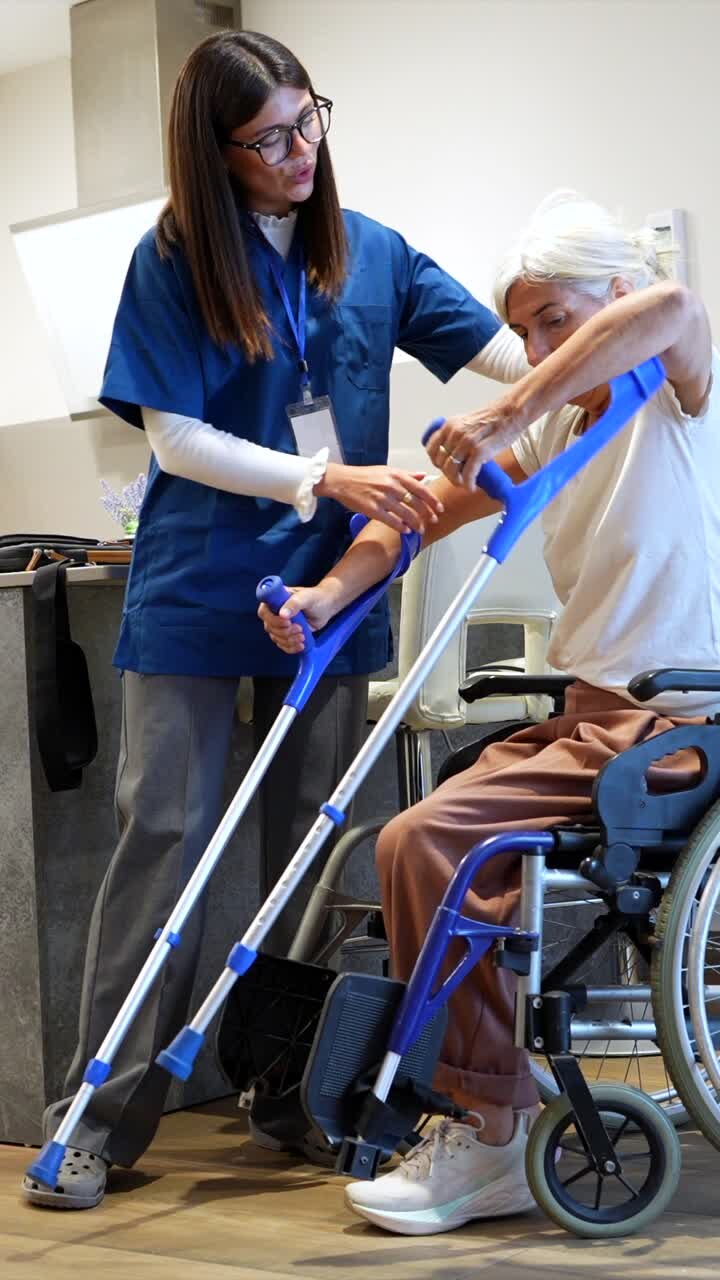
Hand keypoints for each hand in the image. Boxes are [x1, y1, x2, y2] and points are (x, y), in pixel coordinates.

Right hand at [258, 584, 338, 653]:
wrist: (326, 606)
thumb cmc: (315, 598)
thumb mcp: (306, 597)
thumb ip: (294, 604)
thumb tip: (282, 614)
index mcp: (275, 601)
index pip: (264, 612)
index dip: (273, 620)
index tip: (287, 622)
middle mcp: (274, 613)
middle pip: (270, 628)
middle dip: (284, 632)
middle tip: (299, 628)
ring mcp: (280, 625)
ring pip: (276, 638)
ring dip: (289, 640)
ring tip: (303, 636)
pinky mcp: (287, 635)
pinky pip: (283, 645)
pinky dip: (291, 647)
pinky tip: (301, 645)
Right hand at [314, 463, 443, 533]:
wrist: (342, 480)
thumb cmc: (364, 475)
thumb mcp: (387, 470)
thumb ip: (407, 474)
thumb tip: (423, 476)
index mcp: (397, 475)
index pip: (420, 489)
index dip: (432, 500)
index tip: (440, 508)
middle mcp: (391, 486)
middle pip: (416, 503)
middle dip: (427, 514)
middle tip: (433, 521)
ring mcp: (382, 498)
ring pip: (405, 513)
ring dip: (415, 523)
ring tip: (420, 530)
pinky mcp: (372, 509)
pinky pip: (391, 520)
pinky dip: (400, 527)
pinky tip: (405, 531)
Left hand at [425, 398, 526, 490]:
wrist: (512, 412)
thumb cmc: (494, 418)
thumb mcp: (467, 422)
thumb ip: (457, 435)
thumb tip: (453, 453)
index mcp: (450, 425)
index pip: (431, 448)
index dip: (436, 461)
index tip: (443, 467)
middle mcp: (455, 433)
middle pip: (441, 462)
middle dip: (448, 473)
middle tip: (458, 478)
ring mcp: (466, 442)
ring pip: (451, 470)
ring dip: (457, 481)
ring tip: (465, 484)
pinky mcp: (479, 451)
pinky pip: (468, 474)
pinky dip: (468, 484)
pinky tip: (472, 487)